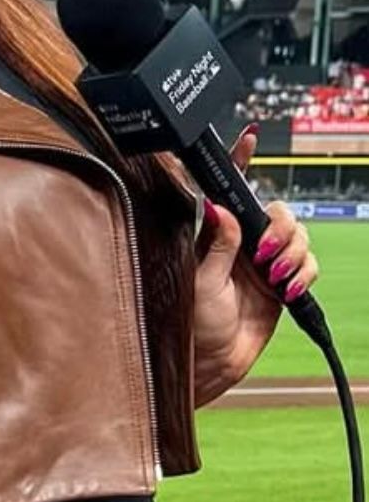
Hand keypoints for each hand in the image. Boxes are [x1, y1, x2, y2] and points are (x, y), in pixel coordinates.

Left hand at [193, 126, 318, 400]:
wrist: (211, 362)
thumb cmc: (192, 324)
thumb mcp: (201, 282)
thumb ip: (217, 244)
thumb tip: (219, 208)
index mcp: (218, 236)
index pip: (232, 191)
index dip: (241, 162)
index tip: (248, 139)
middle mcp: (244, 244)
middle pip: (279, 213)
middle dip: (281, 228)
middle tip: (266, 253)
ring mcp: (266, 263)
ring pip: (299, 237)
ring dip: (294, 253)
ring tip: (274, 277)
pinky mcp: (284, 283)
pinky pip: (308, 265)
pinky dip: (304, 272)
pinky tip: (288, 287)